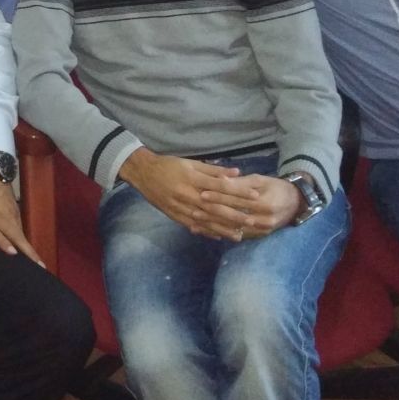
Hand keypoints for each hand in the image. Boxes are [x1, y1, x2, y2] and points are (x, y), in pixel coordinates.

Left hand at [0, 167, 42, 262]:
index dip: (4, 243)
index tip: (14, 253)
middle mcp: (0, 218)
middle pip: (16, 237)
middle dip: (29, 252)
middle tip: (40, 267)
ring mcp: (10, 214)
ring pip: (21, 233)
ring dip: (30, 247)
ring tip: (38, 264)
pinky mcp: (15, 210)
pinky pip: (21, 227)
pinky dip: (25, 238)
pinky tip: (29, 249)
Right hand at [117, 149, 260, 239]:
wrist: (143, 173)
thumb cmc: (169, 165)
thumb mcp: (191, 163)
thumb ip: (213, 170)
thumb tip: (236, 173)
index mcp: (193, 179)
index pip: (221, 187)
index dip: (239, 192)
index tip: (255, 196)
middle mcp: (188, 194)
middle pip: (216, 207)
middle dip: (235, 215)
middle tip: (252, 221)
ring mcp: (180, 207)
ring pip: (205, 220)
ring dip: (223, 228)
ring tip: (239, 234)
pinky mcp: (174, 215)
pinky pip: (193, 226)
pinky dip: (206, 232)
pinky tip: (218, 237)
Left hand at [194, 174, 302, 240]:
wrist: (295, 203)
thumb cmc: (275, 187)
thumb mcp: (260, 180)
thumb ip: (240, 182)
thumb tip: (220, 180)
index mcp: (264, 203)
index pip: (236, 200)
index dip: (219, 197)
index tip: (202, 193)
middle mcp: (263, 219)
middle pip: (233, 216)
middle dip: (212, 213)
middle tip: (193, 209)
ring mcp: (261, 230)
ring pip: (233, 229)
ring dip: (213, 226)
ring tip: (194, 222)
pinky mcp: (259, 236)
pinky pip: (237, 236)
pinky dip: (221, 233)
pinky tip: (207, 232)